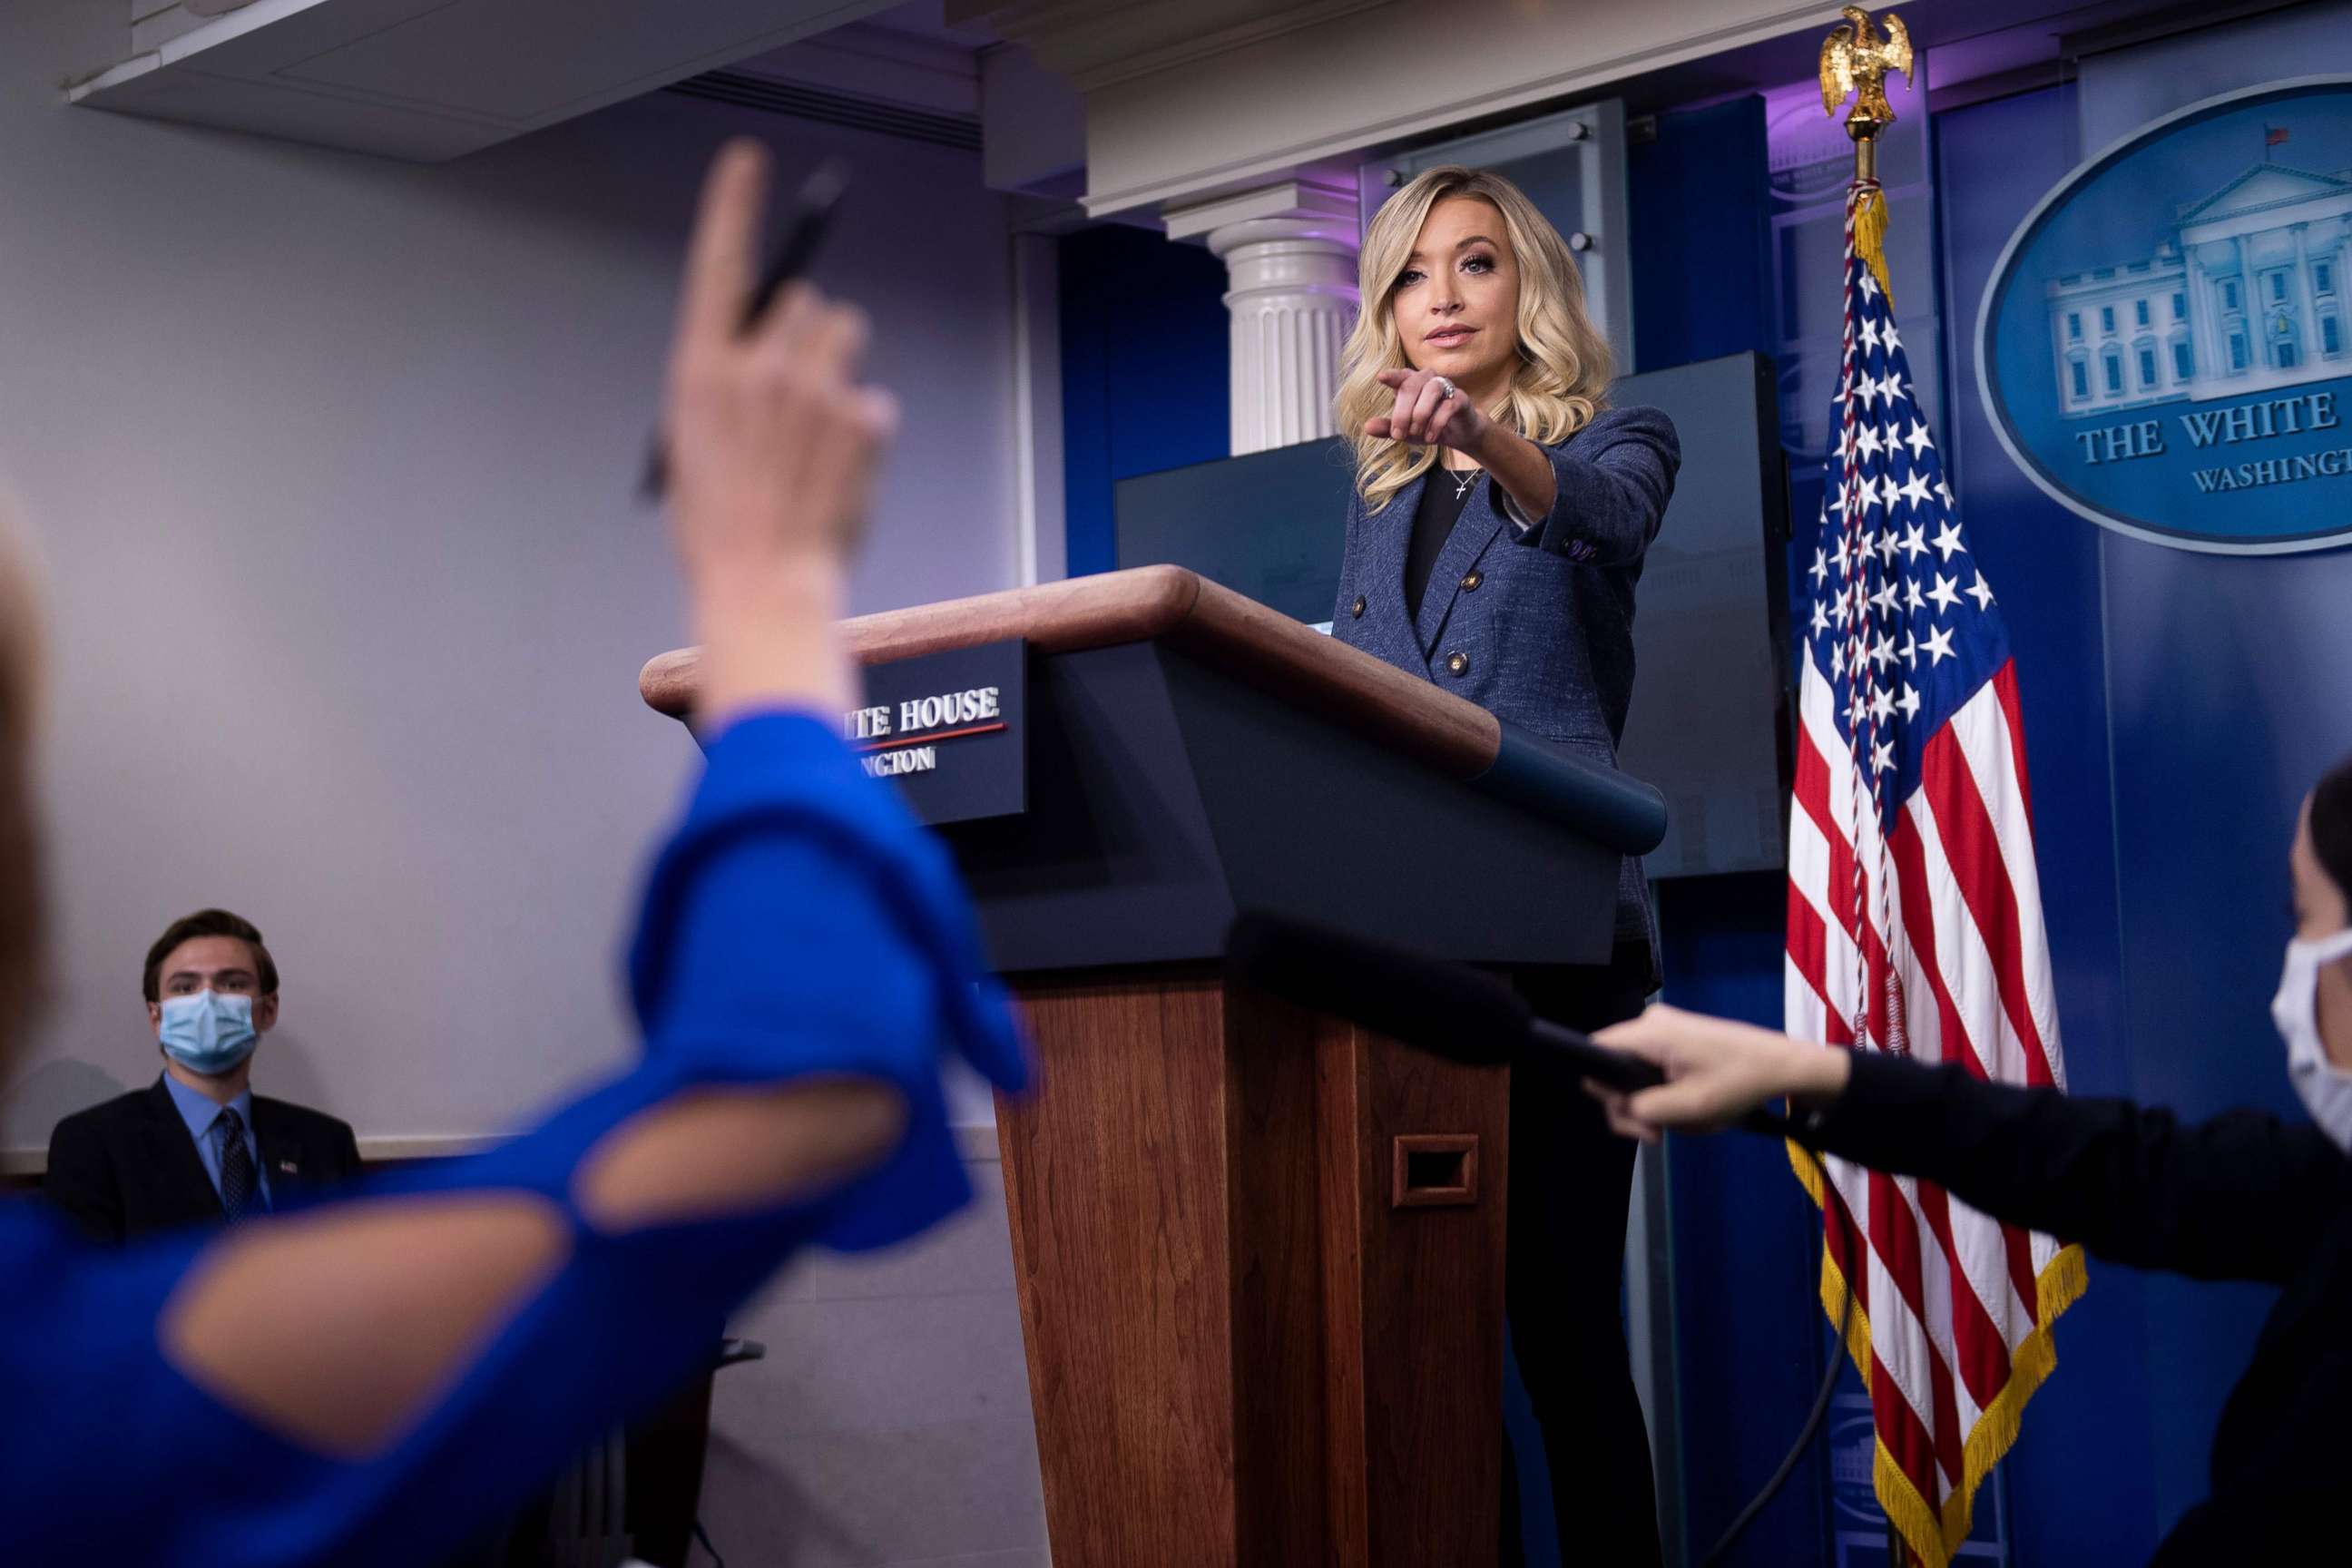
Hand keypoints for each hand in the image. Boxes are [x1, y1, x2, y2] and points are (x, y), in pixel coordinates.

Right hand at [663, 140, 896, 596]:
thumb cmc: (719, 526)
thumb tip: (758, 353)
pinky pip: (873, 400)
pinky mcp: (860, 419)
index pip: (718, 265)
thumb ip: (724, 384)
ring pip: (847, 334)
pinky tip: (838, 472)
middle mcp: (757, 366)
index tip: (747, 161)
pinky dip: (863, 430)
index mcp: (701, 370)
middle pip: (805, 300)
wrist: (762, 582)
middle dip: (809, 334)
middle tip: (799, 395)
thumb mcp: (694, 444)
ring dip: (840, 368)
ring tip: (819, 433)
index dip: (732, 206)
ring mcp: (813, 391)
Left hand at [1365, 366, 1492, 456]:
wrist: (1457, 434)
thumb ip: (1387, 428)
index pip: (1401, 376)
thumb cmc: (1426, 426)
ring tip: (1415, 434)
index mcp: (1411, 382)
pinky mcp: (1460, 399)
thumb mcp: (1405, 431)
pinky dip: (1436, 423)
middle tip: (1398, 435)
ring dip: (1420, 414)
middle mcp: (1428, 379)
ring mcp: (1446, 387)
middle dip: (1402, 412)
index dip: (1392, 376)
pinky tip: (1430, 437)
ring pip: (1432, 390)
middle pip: (1412, 385)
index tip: (1381, 377)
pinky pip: (1447, 406)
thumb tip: (1367, 427)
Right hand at [1583, 1004, 1849, 1142]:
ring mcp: (1665, 1029)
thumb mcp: (1689, 1107)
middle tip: (1660, 1134)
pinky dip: (1668, 1093)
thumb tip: (1618, 1108)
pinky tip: (1692, 1107)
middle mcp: (1651, 1024)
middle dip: (1635, 1107)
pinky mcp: (1678, 1038)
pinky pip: (1654, 1069)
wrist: (1785, 1065)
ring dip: (1656, 1105)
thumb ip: (1642, 1110)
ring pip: (1636, 1074)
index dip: (1603, 1090)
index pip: (1596, 1053)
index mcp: (1649, 1033)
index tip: (1633, 1118)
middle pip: (1616, 1069)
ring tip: (1688, 1120)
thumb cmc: (1739, 1082)